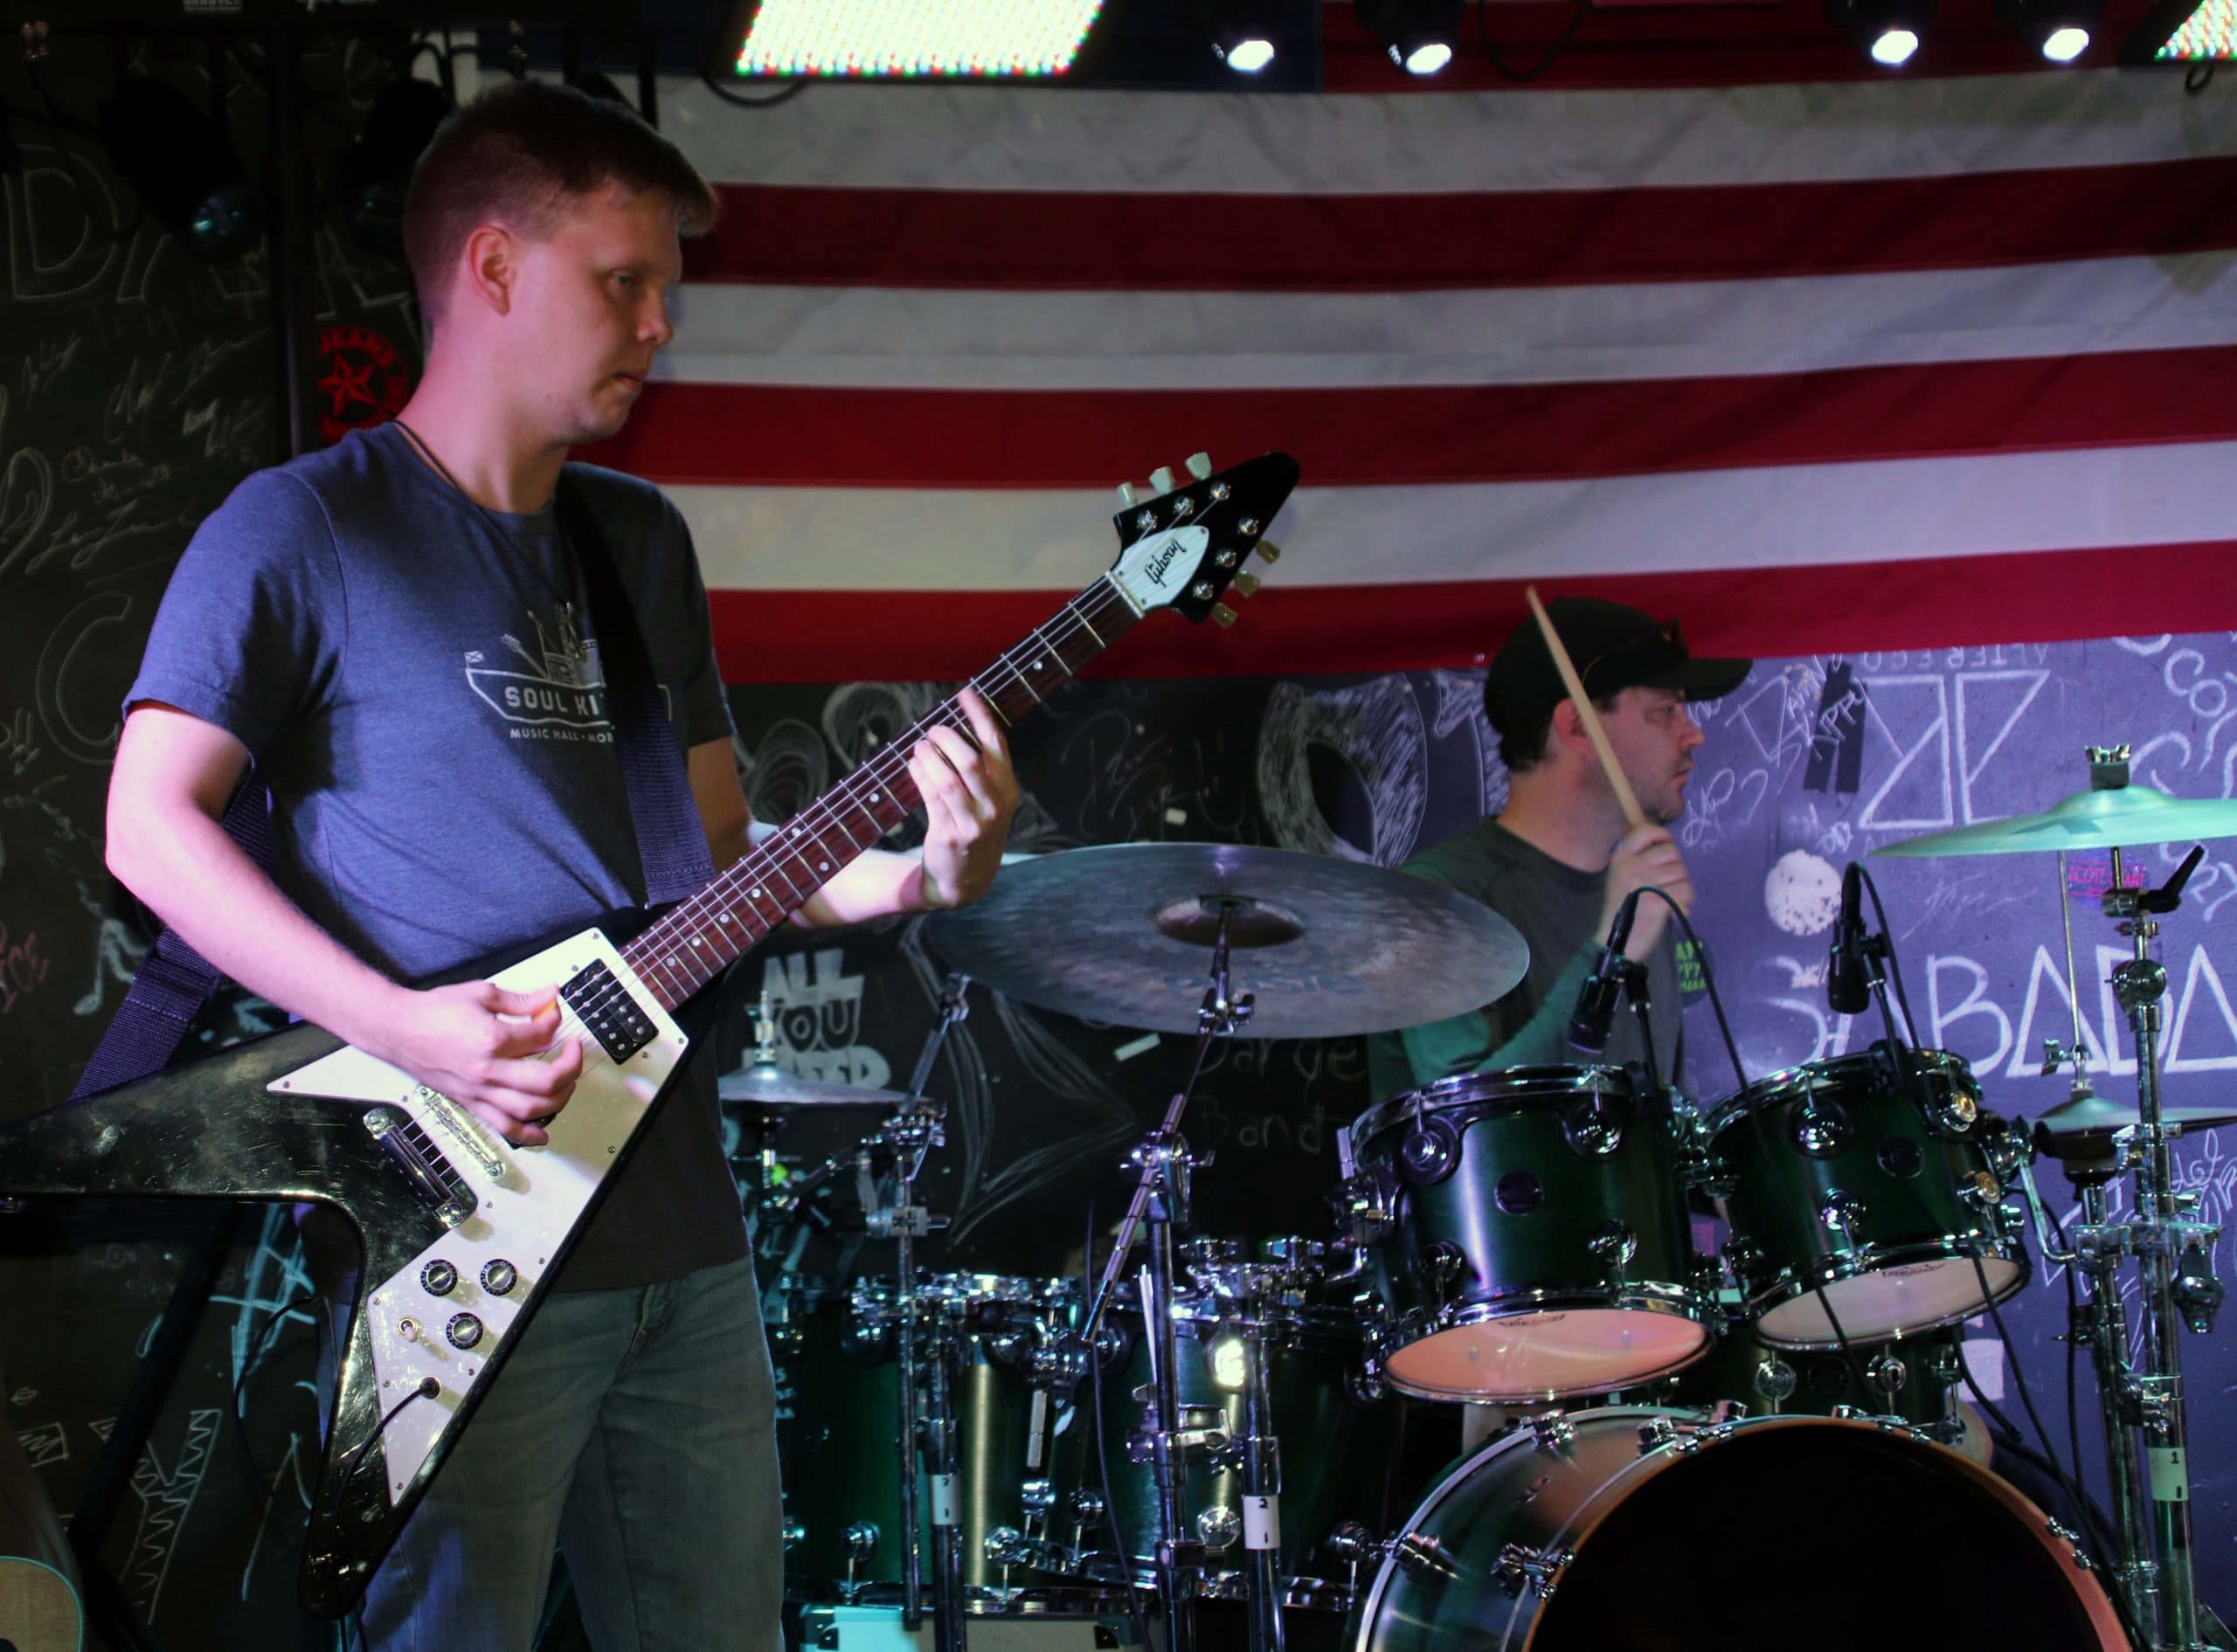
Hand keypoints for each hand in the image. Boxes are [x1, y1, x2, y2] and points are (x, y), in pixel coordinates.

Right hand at [359, 980, 584, 1146]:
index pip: (541, 1036)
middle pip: (545, 1080)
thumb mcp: (481, 994)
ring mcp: (479, 1091)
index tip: (553, 1015)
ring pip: (529, 1108)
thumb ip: (520, 999)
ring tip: (568, 1084)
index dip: (555, 1022)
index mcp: (492, 1040)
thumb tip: (550, 995)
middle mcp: (487, 1071)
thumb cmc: (433, 1012)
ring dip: (558, 1099)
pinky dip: (527, 1134)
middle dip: (570, 1066)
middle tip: (573, 1051)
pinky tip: (543, 1134)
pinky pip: (502, 1127)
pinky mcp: (470, 1102)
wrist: (397, 1029)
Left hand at [911, 686, 1020, 911]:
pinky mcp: (949, 835)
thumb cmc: (974, 828)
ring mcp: (973, 823)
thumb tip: (952, 727)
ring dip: (928, 757)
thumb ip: (980, 770)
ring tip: (919, 747)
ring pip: (947, 778)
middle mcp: (995, 806)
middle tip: (933, 730)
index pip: (996, 744)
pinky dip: (920, 775)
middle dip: (947, 738)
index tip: (965, 692)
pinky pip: (931, 796)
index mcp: (1008, 790)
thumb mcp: (989, 801)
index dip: (979, 715)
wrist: (966, 879)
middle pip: (970, 760)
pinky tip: (914, 766)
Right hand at [1601, 824, 1694, 959]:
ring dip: (1682, 887)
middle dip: (1676, 867)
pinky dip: (1686, 903)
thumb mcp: (1621, 877)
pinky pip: (1686, 891)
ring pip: (1682, 872)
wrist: (1617, 943)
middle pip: (1672, 852)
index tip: (1666, 849)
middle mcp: (1631, 866)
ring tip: (1670, 900)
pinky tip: (1675, 911)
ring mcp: (1644, 883)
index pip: (1646, 830)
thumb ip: (1637, 857)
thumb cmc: (1623, 909)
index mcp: (1621, 858)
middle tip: (1667, 884)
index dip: (1663, 836)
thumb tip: (1658, 836)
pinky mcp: (1658, 901)